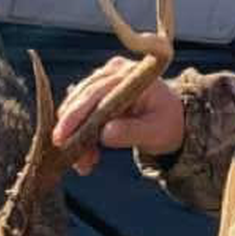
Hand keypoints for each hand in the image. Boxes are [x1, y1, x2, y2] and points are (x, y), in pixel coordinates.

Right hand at [52, 56, 184, 174]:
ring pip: (76, 107)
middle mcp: (114, 71)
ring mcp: (103, 77)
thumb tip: (104, 134)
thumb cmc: (167, 123)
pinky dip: (80, 133)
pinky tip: (87, 155)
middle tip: (75, 162)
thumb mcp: (156, 132)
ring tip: (86, 164)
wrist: (173, 118)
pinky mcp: (97, 89)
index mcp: (131, 75)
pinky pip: (80, 110)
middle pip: (81, 99)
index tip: (61, 138)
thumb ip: (132, 132)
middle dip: (74, 132)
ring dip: (77, 137)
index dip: (76, 116)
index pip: (96, 93)